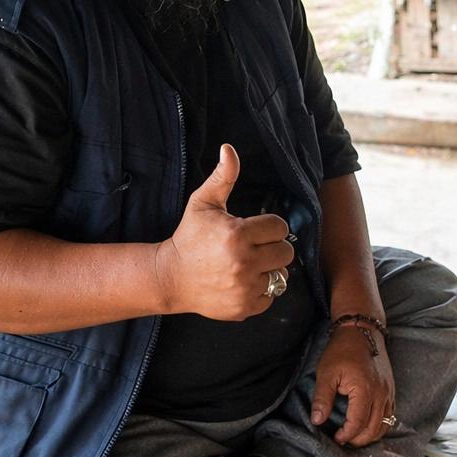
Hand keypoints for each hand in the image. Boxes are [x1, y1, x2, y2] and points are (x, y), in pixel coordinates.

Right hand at [155, 144, 293, 320]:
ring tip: (248, 265)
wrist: (171, 277)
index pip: (279, 228)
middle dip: (272, 248)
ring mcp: (245, 287)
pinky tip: (243, 282)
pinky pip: (271, 297)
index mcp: (238, 234)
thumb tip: (229, 149)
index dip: (269, 227)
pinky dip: (261, 290)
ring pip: (280, 275)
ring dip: (268, 270)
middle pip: (286, 252)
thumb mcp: (203, 203)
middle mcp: (244, 262)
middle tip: (253, 247)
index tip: (254, 230)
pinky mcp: (244, 307)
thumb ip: (223, 176)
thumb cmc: (189, 237)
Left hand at [310, 324, 395, 447]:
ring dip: (371, 435)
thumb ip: (322, 398)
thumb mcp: (326, 372)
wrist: (361, 331)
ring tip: (355, 435)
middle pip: (374, 429)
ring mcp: (388, 392)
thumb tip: (317, 421)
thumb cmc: (342, 350)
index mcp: (364, 390)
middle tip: (344, 440)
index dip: (346, 435)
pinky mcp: (391, 389)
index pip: (358, 424)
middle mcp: (381, 394)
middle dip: (359, 440)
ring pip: (385, 424)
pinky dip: (380, 424)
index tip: (335, 437)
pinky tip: (368, 425)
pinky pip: (390, 415)